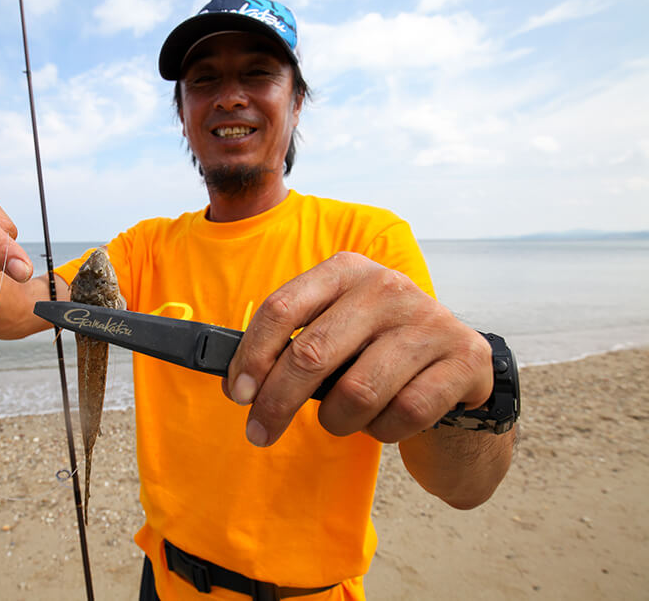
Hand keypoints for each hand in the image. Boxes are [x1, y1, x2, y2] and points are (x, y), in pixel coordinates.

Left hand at [225, 252, 492, 446]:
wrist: (455, 367)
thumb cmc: (375, 351)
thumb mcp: (333, 330)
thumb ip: (289, 346)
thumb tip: (237, 384)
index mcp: (346, 270)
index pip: (282, 308)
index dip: (252, 355)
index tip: (237, 394)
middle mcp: (388, 286)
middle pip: (311, 353)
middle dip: (277, 402)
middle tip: (260, 431)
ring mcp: (429, 320)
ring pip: (357, 392)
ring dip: (337, 420)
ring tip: (341, 419)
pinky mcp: (464, 358)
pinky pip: (404, 413)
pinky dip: (383, 430)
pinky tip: (386, 419)